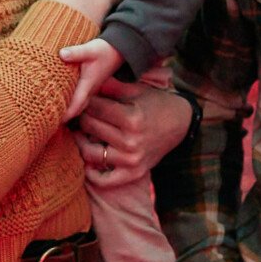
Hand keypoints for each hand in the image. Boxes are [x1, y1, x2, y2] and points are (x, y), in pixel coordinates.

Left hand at [59, 38, 123, 121]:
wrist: (118, 51)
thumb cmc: (104, 50)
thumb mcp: (90, 49)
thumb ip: (76, 53)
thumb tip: (61, 54)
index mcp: (88, 84)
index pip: (77, 104)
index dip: (66, 114)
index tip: (55, 121)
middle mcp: (90, 90)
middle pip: (77, 110)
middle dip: (65, 118)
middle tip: (49, 123)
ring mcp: (91, 90)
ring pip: (79, 106)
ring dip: (69, 112)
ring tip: (53, 116)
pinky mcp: (90, 87)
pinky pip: (80, 100)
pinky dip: (72, 105)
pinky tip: (62, 104)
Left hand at [71, 80, 193, 187]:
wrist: (180, 124)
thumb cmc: (156, 104)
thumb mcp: (137, 90)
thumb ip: (111, 86)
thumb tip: (87, 81)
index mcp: (132, 118)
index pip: (94, 108)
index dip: (85, 101)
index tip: (83, 100)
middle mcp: (131, 141)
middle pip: (90, 127)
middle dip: (82, 118)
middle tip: (79, 114)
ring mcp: (132, 160)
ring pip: (90, 153)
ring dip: (81, 142)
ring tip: (82, 133)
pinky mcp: (134, 173)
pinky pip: (105, 180)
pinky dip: (92, 173)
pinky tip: (88, 162)